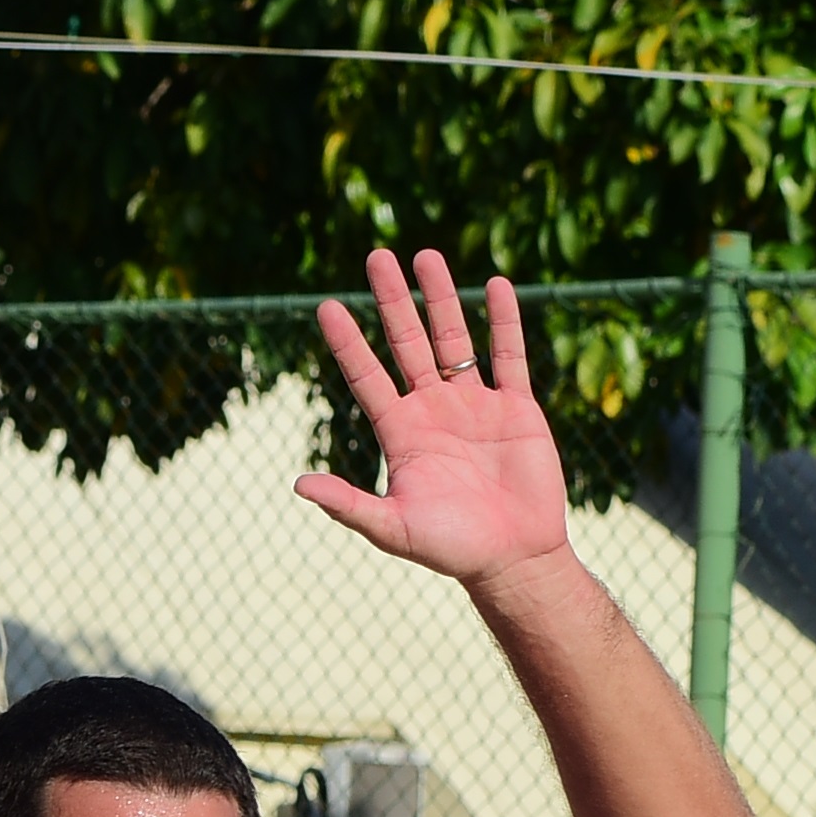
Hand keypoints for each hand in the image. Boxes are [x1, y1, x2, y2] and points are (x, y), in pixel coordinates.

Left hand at [300, 246, 572, 587]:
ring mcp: (475, 406)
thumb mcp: (393, 528)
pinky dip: (504, 322)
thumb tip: (299, 485)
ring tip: (427, 256)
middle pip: (407, 343)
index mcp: (401, 432)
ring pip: (454, 339)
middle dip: (392, 301)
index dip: (347, 342)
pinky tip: (496, 286)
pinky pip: (508, 356)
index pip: (367, 376)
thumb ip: (349, 505)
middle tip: (377, 256)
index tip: (327, 306)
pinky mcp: (516, 409)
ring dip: (441, 298)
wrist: (514, 560)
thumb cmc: (451, 550)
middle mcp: (433, 410)